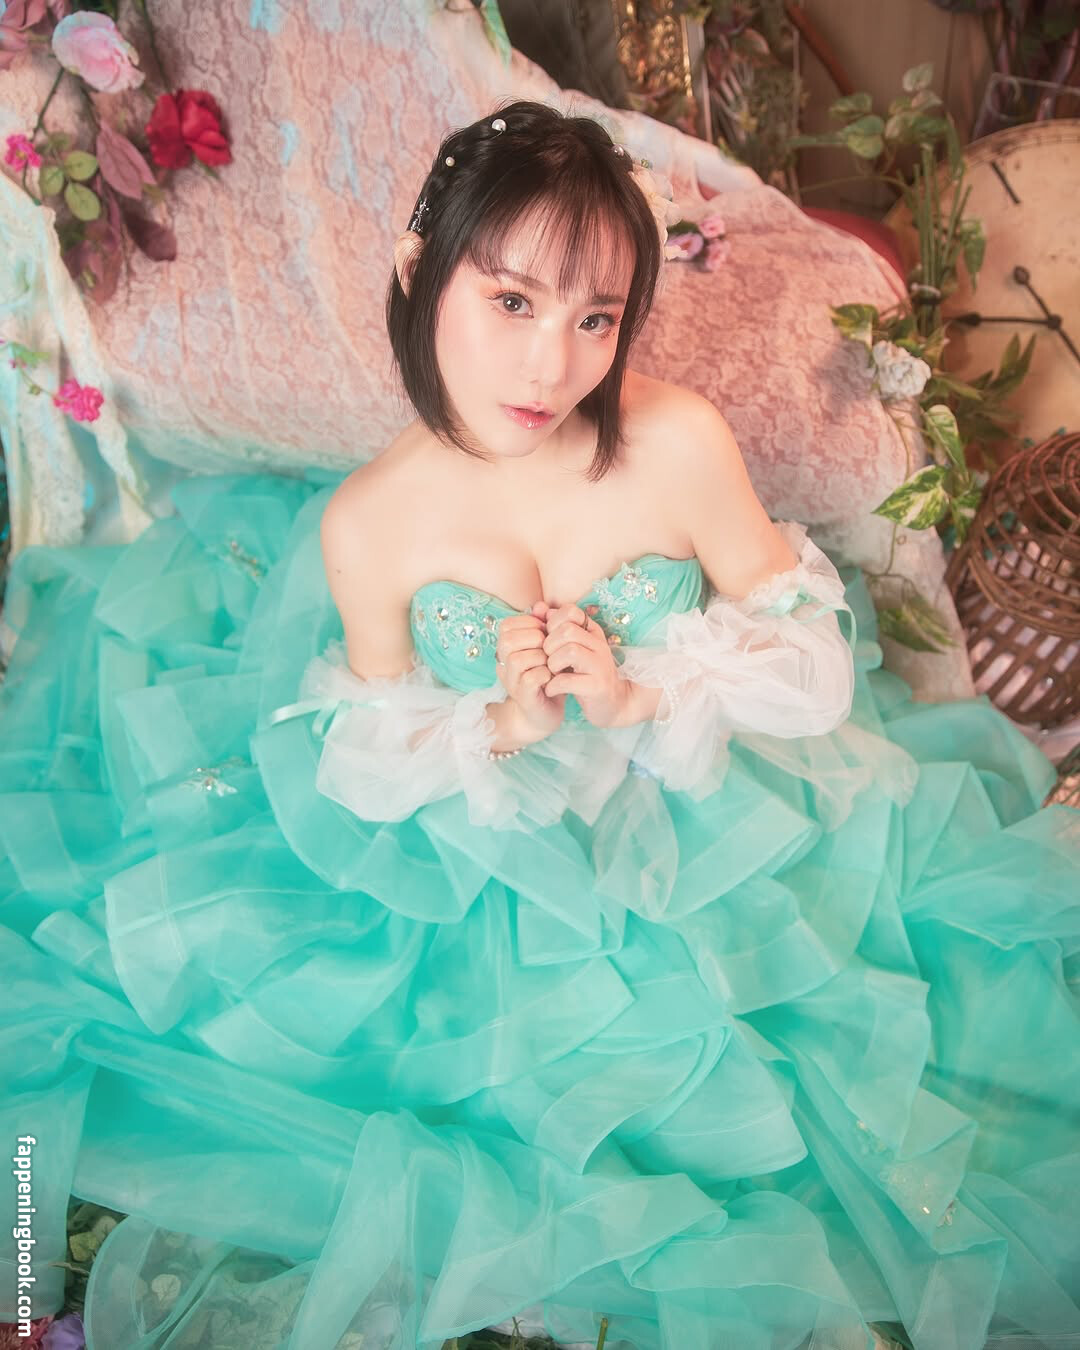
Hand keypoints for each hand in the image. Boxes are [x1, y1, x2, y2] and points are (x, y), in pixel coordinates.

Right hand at [494, 603, 565, 735]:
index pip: (507, 625)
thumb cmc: (546, 676)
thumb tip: (541, 605)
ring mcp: (510, 681)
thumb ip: (542, 625)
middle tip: (550, 649)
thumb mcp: (545, 647)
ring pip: (519, 659)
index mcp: (505, 648)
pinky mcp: (523, 697)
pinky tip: (553, 677)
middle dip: (535, 639)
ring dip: (541, 658)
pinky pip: (530, 678)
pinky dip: (546, 674)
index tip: (546, 633)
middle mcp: (503, 664)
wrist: (544, 713)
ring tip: (552, 663)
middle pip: (508, 641)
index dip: (531, 624)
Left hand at [541, 602, 630, 728]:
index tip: (549, 639)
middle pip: (567, 631)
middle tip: (548, 659)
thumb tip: (538, 608)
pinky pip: (568, 680)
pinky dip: (553, 685)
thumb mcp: (571, 647)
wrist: (611, 703)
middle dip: (550, 645)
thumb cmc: (585, 674)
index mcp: (592, 632)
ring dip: (552, 663)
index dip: (553, 623)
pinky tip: (552, 689)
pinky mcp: (597, 686)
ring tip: (551, 673)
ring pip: (569, 651)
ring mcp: (600, 665)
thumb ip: (555, 627)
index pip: (570, 611)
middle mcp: (599, 645)